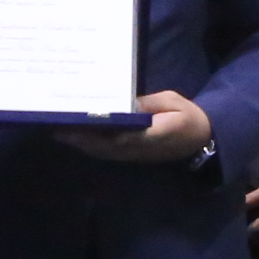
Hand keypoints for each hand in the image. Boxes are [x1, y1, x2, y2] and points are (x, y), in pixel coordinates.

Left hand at [61, 91, 213, 164]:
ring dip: (81, 144)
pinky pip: (106, 153)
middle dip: (81, 139)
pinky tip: (75, 137)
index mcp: (154, 134)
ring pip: (103, 152)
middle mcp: (140, 149)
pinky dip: (89, 146)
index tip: (82, 123)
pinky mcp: (130, 156)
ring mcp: (134, 156)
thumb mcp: (172, 102)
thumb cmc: (186, 116)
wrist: (200, 139)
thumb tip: (128, 101)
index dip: (100, 132)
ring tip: (59, 131)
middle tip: (57, 126)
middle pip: (105, 147)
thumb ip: (150, 103)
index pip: (125, 136)